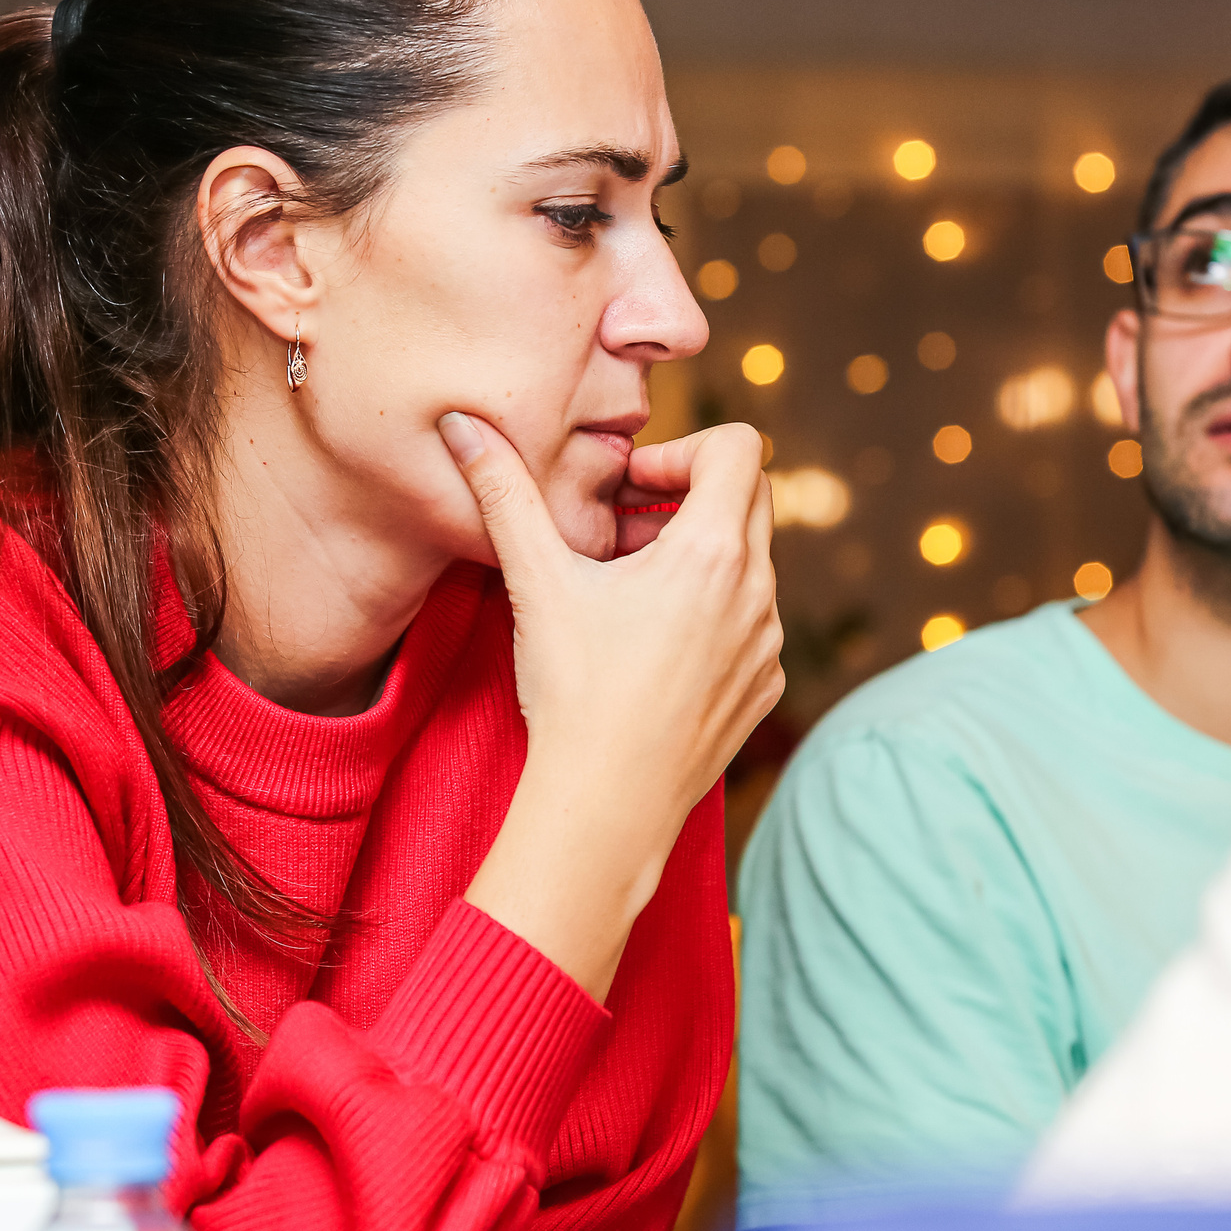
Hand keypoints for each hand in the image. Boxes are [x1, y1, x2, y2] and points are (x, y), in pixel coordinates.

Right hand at [439, 415, 782, 995]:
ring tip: (627, 591)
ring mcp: (768, 643)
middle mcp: (758, 592)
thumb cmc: (574, 692)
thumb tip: (462, 424)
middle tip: (621, 531)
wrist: (607, 806)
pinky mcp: (764, 686)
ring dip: (696, 555)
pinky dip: (710, 611)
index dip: (679, 449)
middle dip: (686, 497)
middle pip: (749, 497)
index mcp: (713, 553)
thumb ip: (502, 493)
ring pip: (749, 561)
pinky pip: (751, 620)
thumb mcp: (536, 582)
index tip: (628, 488)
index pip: (739, 447)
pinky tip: (650, 646)